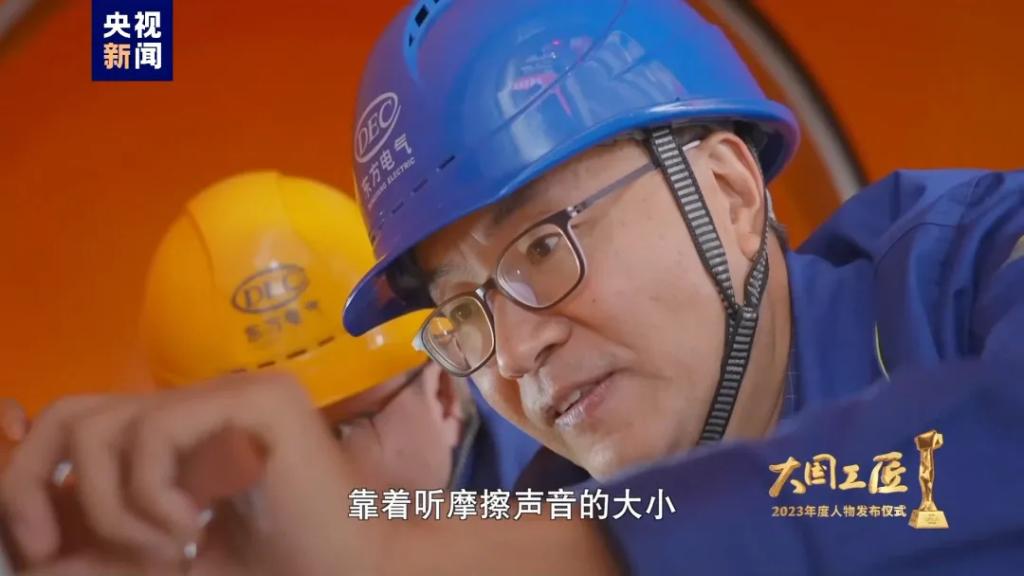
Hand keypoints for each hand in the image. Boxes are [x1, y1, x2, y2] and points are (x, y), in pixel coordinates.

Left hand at [0, 374, 370, 575]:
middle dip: (38, 486)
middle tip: (54, 550)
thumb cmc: (264, 568)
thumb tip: (32, 546)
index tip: (40, 545)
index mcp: (179, 434)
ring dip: (117, 508)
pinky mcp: (255, 400)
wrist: (346, 573)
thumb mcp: (154, 561)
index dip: (32, 476)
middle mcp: (200, 402)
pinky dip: (152, 495)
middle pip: (75, 413)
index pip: (78, 422)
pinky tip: (195, 524)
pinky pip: (155, 434)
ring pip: (109, 429)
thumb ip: (96, 552)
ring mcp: (230, 393)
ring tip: (169, 546)